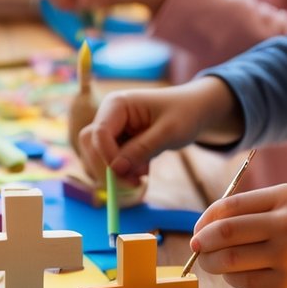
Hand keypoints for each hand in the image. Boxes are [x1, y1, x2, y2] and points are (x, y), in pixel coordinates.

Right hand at [78, 77, 240, 183]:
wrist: (195, 110)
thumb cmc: (185, 114)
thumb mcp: (169, 132)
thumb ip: (142, 149)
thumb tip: (116, 169)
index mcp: (117, 104)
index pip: (99, 133)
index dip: (107, 156)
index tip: (125, 174)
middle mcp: (108, 115)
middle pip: (91, 146)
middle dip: (107, 167)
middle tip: (133, 183)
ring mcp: (111, 129)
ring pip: (98, 157)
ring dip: (117, 172)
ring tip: (143, 174)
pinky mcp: (116, 142)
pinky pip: (110, 161)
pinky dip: (124, 171)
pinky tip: (143, 169)